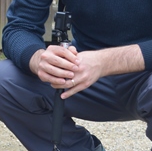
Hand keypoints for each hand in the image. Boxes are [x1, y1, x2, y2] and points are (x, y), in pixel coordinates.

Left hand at [30, 44, 145, 98]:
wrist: (102, 62)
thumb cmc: (90, 58)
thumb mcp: (78, 54)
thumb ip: (69, 57)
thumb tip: (59, 56)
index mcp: (75, 62)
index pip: (61, 67)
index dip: (54, 69)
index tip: (49, 70)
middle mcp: (78, 71)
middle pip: (62, 76)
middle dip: (54, 78)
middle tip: (49, 78)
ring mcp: (82, 78)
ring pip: (67, 84)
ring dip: (59, 86)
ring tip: (54, 85)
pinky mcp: (85, 84)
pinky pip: (75, 90)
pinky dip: (67, 94)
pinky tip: (62, 95)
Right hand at [30, 45, 80, 93]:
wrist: (43, 62)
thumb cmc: (57, 57)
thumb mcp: (63, 52)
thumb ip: (70, 50)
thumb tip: (75, 52)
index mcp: (52, 49)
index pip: (62, 51)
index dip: (71, 57)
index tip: (78, 62)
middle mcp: (45, 56)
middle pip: (57, 61)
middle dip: (68, 65)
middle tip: (76, 69)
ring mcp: (42, 65)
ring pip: (53, 70)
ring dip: (63, 73)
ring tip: (71, 75)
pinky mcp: (41, 73)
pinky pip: (49, 78)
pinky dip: (56, 80)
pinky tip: (63, 81)